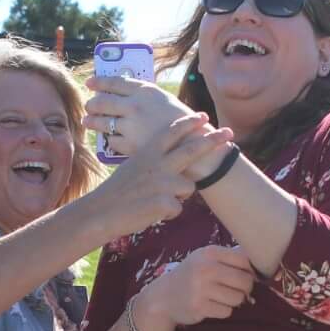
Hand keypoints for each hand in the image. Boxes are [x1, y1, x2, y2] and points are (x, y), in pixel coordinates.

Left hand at [83, 74, 195, 159]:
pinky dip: (109, 140)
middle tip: (89, 105)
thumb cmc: (183, 121)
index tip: (90, 82)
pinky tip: (109, 138)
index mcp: (145, 91)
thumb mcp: (164, 100)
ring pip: (101, 122)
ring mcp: (131, 126)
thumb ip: (144, 97)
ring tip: (88, 121)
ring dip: (92, 121)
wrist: (194, 145)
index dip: (100, 81)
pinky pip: (111, 141)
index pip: (115, 82)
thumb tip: (124, 96)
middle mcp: (134, 106)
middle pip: (103, 102)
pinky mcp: (130, 145)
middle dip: (92, 104)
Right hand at [88, 113, 233, 239]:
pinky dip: (167, 214)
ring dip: (177, 197)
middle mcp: (158, 163)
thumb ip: (151, 160)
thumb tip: (169, 157)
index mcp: (148, 152)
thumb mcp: (131, 166)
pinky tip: (150, 212)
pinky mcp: (164, 201)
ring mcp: (162, 181)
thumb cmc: (116, 192)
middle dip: (213, 140)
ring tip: (154, 201)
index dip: (188, 123)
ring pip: (188, 188)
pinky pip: (178, 208)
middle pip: (192, 149)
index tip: (203, 116)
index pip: (172, 133)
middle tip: (229, 133)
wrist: (100, 212)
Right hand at [142, 245, 258, 330]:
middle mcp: (205, 269)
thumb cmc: (191, 275)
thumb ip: (230, 257)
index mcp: (209, 253)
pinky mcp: (200, 307)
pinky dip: (223, 310)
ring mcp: (201, 289)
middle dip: (246, 288)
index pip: (245, 259)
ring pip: (238, 298)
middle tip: (237, 289)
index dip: (250, 270)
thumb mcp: (205, 258)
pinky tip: (212, 305)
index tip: (246, 275)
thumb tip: (262, 259)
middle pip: (245, 281)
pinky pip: (227, 311)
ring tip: (222, 297)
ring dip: (234, 300)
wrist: (163, 296)